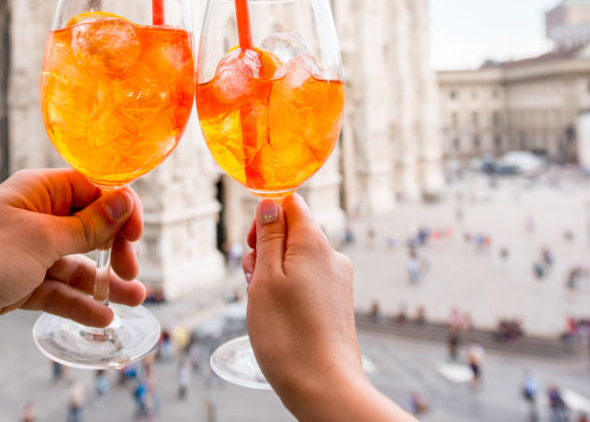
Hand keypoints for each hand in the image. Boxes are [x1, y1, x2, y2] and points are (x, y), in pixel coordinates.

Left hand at [0, 169, 145, 368]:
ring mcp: (23, 254)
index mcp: (38, 192)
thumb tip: (124, 201)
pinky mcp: (14, 286)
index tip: (136, 235)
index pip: (93, 189)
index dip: (120, 208)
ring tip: (136, 300)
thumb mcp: (40, 239)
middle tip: (129, 272)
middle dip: (115, 247)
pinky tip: (100, 319)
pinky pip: (56, 291)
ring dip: (104, 282)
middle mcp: (32, 218)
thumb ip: (87, 226)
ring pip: (75, 264)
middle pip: (89, 227)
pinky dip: (78, 303)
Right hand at [243, 194, 413, 420]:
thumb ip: (268, 236)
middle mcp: (332, 256)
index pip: (290, 203)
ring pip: (296, 261)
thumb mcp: (265, 278)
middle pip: (291, 233)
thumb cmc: (288, 334)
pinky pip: (307, 283)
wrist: (324, 387)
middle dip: (265, 250)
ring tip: (265, 306)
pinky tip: (280, 318)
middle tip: (253, 282)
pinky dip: (287, 292)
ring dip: (273, 275)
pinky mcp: (337, 303)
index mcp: (314, 242)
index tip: (252, 245)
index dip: (265, 216)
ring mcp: (337, 281)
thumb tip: (270, 203)